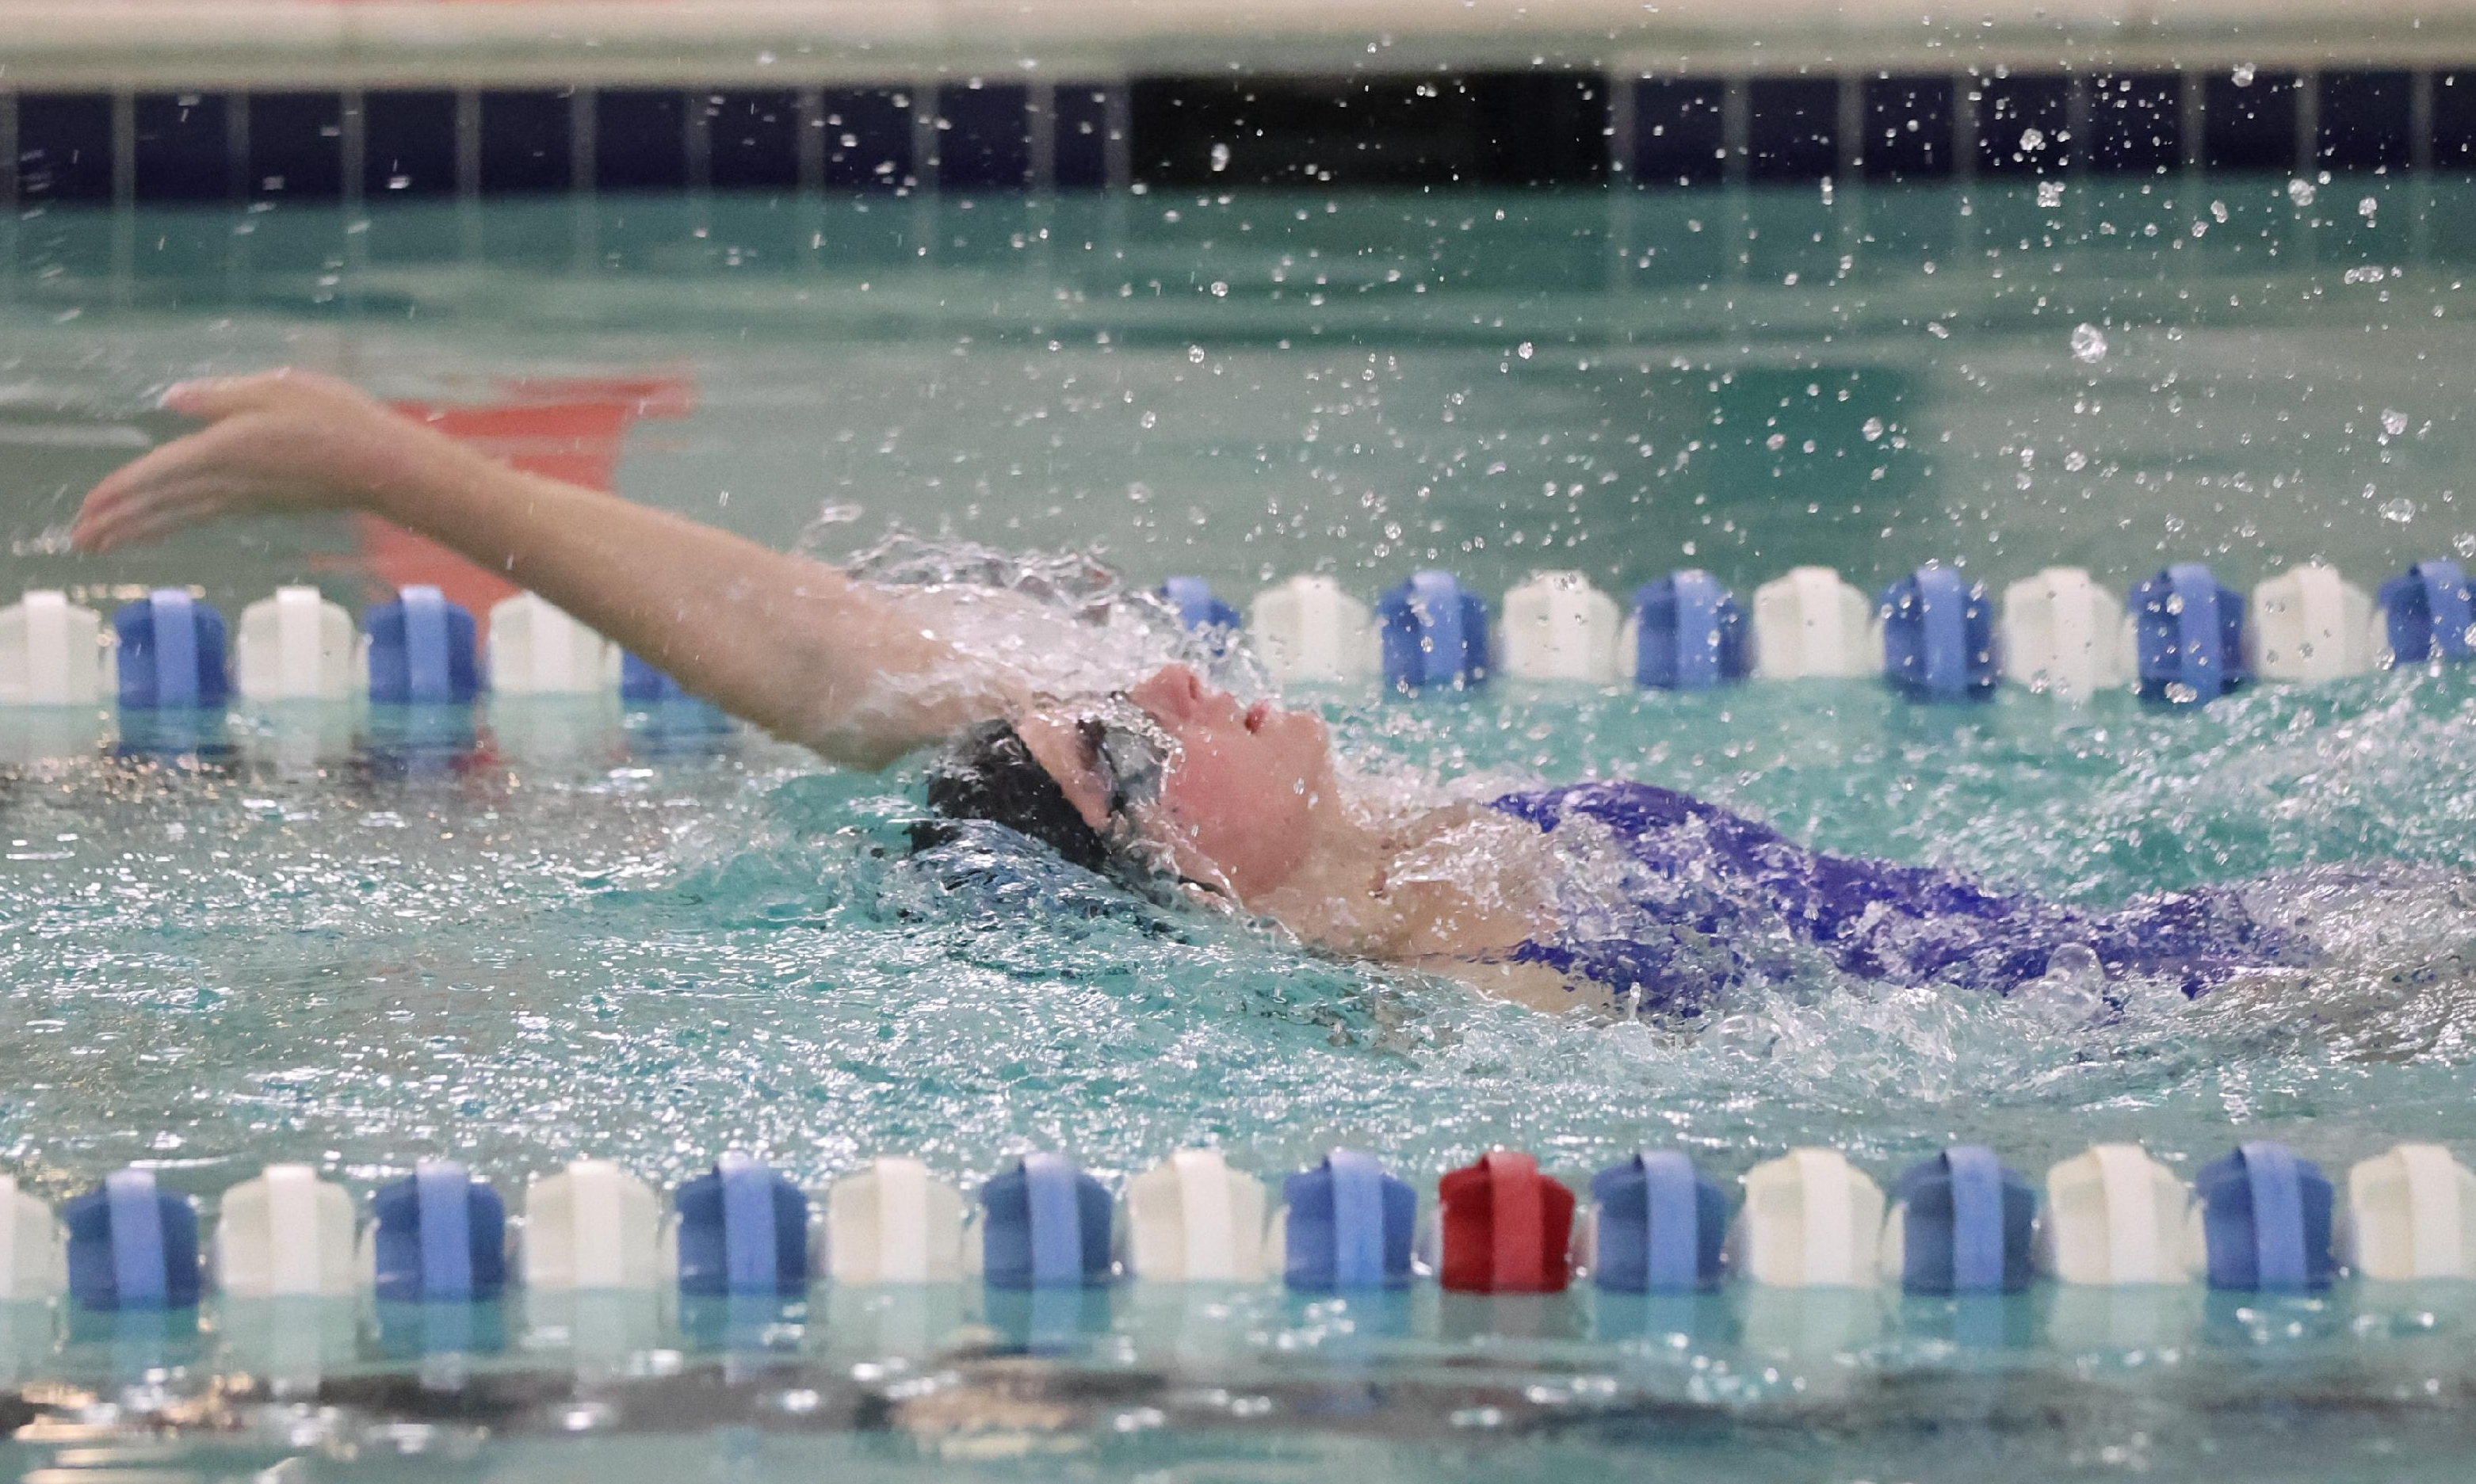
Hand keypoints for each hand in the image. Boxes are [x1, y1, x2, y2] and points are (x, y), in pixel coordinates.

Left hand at [71, 369, 457, 551]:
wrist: (387, 468)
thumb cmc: (339, 420)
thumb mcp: (278, 387)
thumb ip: (221, 395)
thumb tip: (173, 399)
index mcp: (226, 449)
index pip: (158, 474)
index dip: (119, 491)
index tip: (86, 510)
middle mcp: (231, 482)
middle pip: (162, 506)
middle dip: (118, 524)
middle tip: (80, 542)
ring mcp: (248, 499)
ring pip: (181, 517)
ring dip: (140, 530)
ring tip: (106, 544)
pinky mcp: (265, 505)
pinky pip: (205, 515)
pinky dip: (174, 523)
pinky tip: (165, 525)